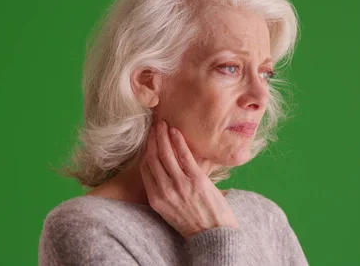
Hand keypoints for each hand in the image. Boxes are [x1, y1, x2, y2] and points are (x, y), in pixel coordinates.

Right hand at [139, 120, 238, 238]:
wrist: (213, 235)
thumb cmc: (193, 223)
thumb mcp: (170, 211)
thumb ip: (164, 192)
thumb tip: (163, 173)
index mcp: (156, 199)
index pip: (145, 169)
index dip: (146, 151)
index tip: (148, 140)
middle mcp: (165, 191)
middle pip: (153, 159)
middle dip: (153, 140)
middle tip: (154, 126)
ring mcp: (180, 185)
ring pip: (166, 155)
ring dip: (163, 137)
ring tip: (163, 125)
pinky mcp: (196, 180)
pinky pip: (184, 156)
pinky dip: (178, 142)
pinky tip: (175, 132)